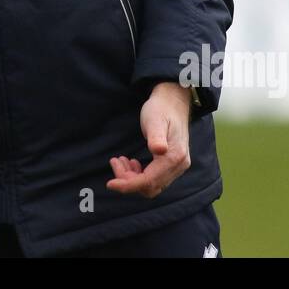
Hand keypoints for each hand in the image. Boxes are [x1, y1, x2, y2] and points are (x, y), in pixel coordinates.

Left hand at [106, 82, 191, 198]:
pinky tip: (131, 162)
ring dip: (133, 178)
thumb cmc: (161, 109)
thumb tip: (159, 150)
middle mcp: (179, 166)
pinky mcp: (172, 165)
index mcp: (175, 156)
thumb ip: (156, 136)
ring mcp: (177, 167)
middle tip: (115, 162)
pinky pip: (155, 179)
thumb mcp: (155, 120)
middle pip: (150, 186)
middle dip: (129, 180)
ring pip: (152, 185)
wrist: (172, 102)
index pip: (149, 181)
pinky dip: (139, 175)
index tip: (110, 183)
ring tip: (121, 160)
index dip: (128, 185)